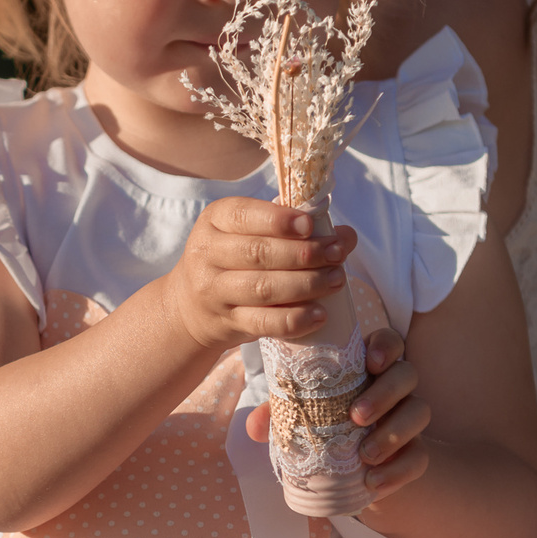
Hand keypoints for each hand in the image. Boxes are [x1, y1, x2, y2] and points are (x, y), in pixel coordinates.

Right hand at [163, 198, 356, 352]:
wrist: (190, 306)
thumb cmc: (233, 259)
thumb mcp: (249, 232)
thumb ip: (292, 228)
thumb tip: (346, 235)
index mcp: (215, 220)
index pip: (244, 215)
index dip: (279, 220)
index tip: (310, 225)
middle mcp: (207, 253)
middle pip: (259, 253)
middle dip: (304, 254)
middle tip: (337, 255)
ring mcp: (214, 291)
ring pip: (263, 288)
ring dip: (306, 285)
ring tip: (336, 280)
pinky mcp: (227, 322)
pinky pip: (264, 322)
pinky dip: (295, 319)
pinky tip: (320, 314)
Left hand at [242, 326, 430, 499]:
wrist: (353, 477)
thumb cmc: (326, 431)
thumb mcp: (302, 420)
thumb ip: (280, 416)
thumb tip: (254, 426)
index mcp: (368, 369)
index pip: (389, 342)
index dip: (386, 346)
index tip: (371, 361)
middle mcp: (395, 389)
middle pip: (407, 373)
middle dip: (384, 393)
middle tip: (356, 416)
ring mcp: (409, 420)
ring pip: (420, 411)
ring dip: (394, 432)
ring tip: (365, 455)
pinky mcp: (415, 454)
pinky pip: (420, 458)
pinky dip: (398, 471)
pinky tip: (374, 482)